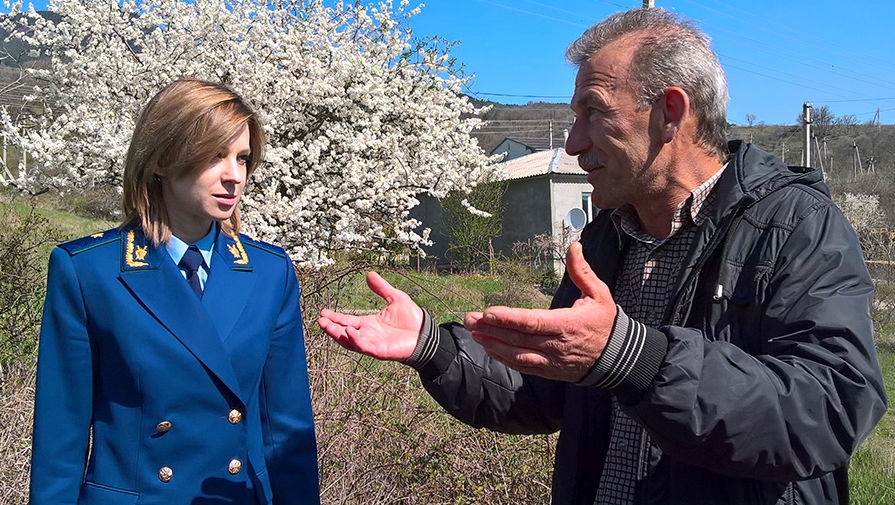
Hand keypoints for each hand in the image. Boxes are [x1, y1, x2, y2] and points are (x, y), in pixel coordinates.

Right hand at [318, 271, 423, 360]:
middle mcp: (368, 335)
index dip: (335, 317)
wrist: (426, 335)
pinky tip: (348, 330)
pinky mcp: (380, 351)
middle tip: (320, 321)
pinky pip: (364, 346)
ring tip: (326, 325)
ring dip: (338, 334)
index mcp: (369, 324)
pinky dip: (355, 340)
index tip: (323, 312)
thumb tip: (369, 274)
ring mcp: (373, 344)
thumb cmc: (412, 319)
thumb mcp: (395, 298)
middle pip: (344, 332)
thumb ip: (381, 288)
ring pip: (350, 341)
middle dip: (331, 327)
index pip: (348, 320)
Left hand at [464, 242, 616, 381]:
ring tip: (474, 333)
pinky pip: (523, 365)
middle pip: (518, 338)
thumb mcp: (599, 293)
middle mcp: (556, 345)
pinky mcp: (549, 370)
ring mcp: (551, 361)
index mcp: (567, 324)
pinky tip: (490, 348)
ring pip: (517, 355)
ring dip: (493, 345)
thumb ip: (582, 271)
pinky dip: (504, 358)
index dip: (509, 318)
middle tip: (470, 319)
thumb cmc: (606, 322)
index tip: (489, 312)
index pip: (533, 322)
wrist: (618, 357)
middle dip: (492, 329)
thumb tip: (574, 246)